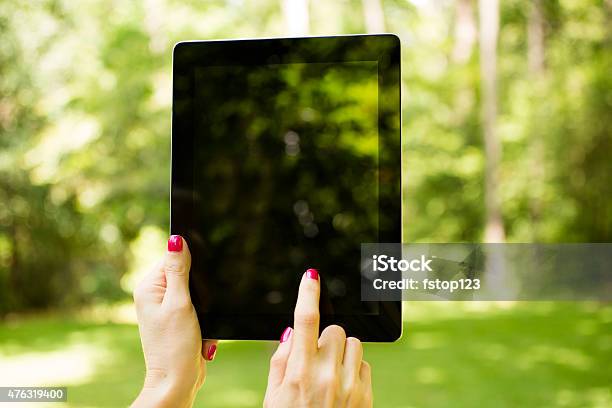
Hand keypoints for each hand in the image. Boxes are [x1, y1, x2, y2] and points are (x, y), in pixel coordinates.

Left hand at [131, 235, 216, 407]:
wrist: (178, 381)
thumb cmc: (174, 346)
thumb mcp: (179, 303)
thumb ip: (178, 270)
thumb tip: (176, 240)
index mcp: (149, 287)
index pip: (172, 257)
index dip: (190, 262)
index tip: (198, 281)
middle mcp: (155, 296)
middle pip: (186, 274)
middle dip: (201, 290)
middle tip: (196, 309)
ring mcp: (167, 309)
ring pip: (198, 293)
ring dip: (205, 307)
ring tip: (197, 324)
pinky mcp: (180, 321)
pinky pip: (200, 309)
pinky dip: (206, 319)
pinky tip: (201, 333)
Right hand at [264, 269, 372, 406]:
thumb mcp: (272, 398)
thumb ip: (281, 361)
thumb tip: (292, 333)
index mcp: (298, 374)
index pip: (305, 321)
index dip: (307, 294)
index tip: (311, 276)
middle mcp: (326, 377)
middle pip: (334, 330)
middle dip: (324, 338)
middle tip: (315, 358)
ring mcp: (349, 386)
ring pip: (353, 344)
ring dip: (340, 352)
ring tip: (329, 374)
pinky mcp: (366, 397)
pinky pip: (364, 364)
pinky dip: (353, 369)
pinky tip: (341, 387)